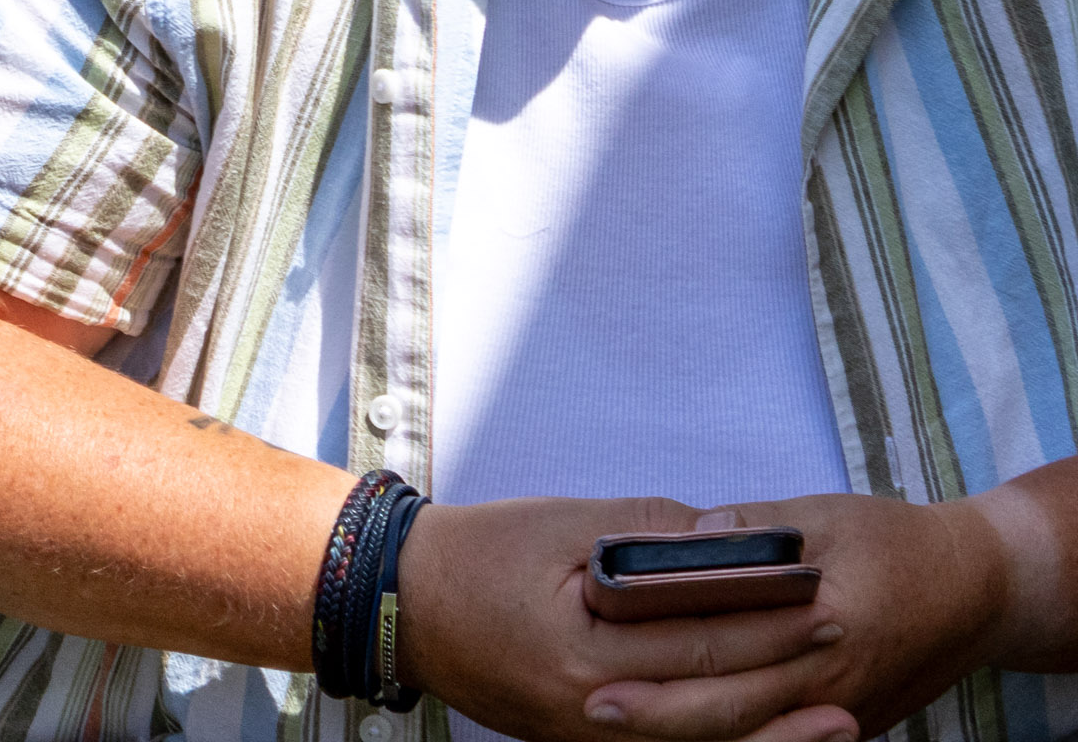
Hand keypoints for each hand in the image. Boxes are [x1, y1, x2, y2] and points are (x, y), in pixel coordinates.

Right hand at [394, 497, 854, 741]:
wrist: (399, 602)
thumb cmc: (477, 555)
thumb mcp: (561, 524)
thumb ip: (651, 532)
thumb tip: (732, 540)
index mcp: (584, 652)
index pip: (700, 641)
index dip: (768, 621)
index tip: (823, 598)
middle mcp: (590, 712)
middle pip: (711, 702)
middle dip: (784, 673)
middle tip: (846, 642)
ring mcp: (585, 739)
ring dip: (772, 733)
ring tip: (839, 721)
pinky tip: (760, 733)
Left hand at [585, 497, 1010, 740]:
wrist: (981, 591)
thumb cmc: (898, 544)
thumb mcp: (826, 517)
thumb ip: (756, 529)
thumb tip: (694, 533)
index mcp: (823, 623)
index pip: (727, 648)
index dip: (661, 655)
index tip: (599, 653)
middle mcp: (829, 682)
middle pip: (731, 711)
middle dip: (657, 712)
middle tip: (591, 705)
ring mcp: (839, 712)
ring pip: (751, 735)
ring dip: (685, 732)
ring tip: (619, 721)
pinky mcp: (845, 722)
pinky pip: (778, 739)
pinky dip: (730, 737)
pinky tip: (679, 728)